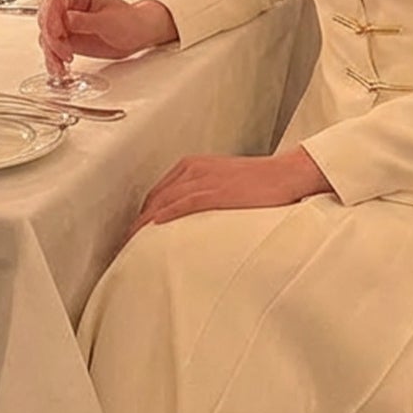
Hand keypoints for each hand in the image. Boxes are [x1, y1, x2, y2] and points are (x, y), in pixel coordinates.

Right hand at [39, 0, 176, 74]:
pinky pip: (53, 48)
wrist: (139, 35)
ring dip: (51, 52)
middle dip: (51, 38)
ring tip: (61, 66)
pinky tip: (59, 68)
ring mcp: (66, 23)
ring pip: (47, 36)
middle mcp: (69, 6)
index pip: (54, 0)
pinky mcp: (67, 38)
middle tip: (63, 52)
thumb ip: (85, 20)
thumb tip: (65, 18)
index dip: (51, 17)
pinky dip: (54, 59)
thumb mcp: (109, 21)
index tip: (56, 33)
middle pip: (46, 18)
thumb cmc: (129, 21)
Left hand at [130, 147, 331, 232]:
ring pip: (163, 202)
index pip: (157, 194)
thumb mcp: (224, 183)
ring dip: (144, 225)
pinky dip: (166, 216)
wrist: (287, 174)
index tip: (133, 236)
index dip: (141, 216)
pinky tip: (154, 228)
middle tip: (125, 247)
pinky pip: (183, 204)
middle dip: (137, 223)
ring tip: (132, 247)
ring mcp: (204, 179)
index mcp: (192, 166)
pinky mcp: (216, 191)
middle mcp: (193, 169)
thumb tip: (190, 221)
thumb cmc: (260, 183)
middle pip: (154, 199)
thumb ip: (204, 196)